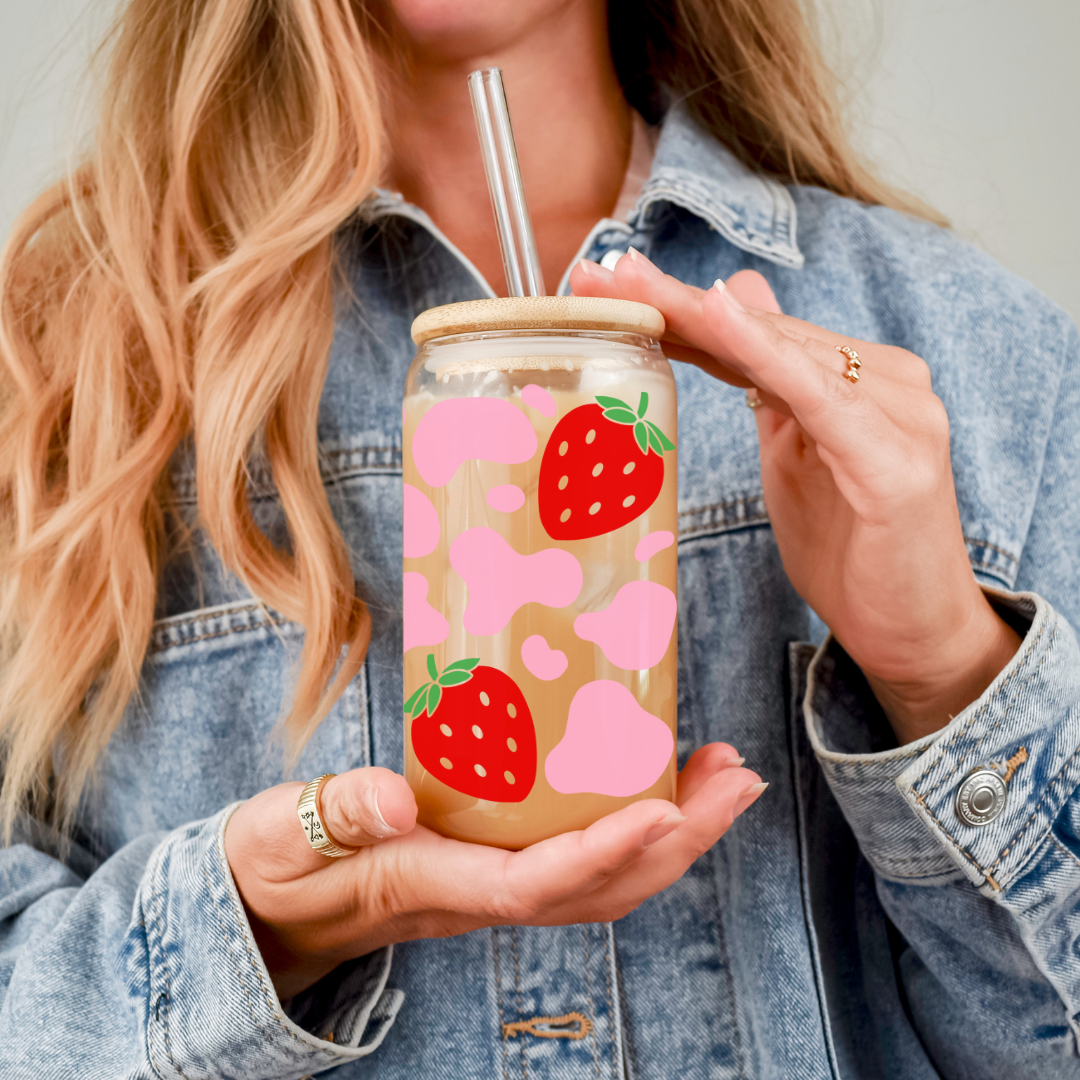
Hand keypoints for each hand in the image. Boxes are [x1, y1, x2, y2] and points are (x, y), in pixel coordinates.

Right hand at [225, 750, 763, 998]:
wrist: (273, 902)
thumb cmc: (278, 862)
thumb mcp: (287, 833)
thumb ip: (336, 815)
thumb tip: (394, 800)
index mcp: (432, 883)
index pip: (534, 885)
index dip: (606, 853)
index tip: (669, 808)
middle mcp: (479, 893)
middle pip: (599, 888)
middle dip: (679, 843)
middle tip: (739, 779)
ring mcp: (492, 880)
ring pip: (602, 878)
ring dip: (676, 834)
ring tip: (725, 776)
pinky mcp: (494, 858)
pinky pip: (580, 855)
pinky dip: (633, 824)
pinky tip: (658, 780)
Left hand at [570, 251, 1020, 742]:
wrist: (912, 630)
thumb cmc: (851, 545)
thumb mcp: (794, 451)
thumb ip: (768, 380)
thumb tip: (735, 302)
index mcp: (856, 379)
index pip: (755, 333)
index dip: (680, 308)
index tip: (609, 286)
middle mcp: (884, 379)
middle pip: (762, 332)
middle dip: (674, 302)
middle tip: (601, 276)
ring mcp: (898, 413)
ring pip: (783, 350)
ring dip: (702, 315)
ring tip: (635, 287)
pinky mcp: (895, 459)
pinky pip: (820, 397)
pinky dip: (768, 354)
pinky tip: (722, 315)